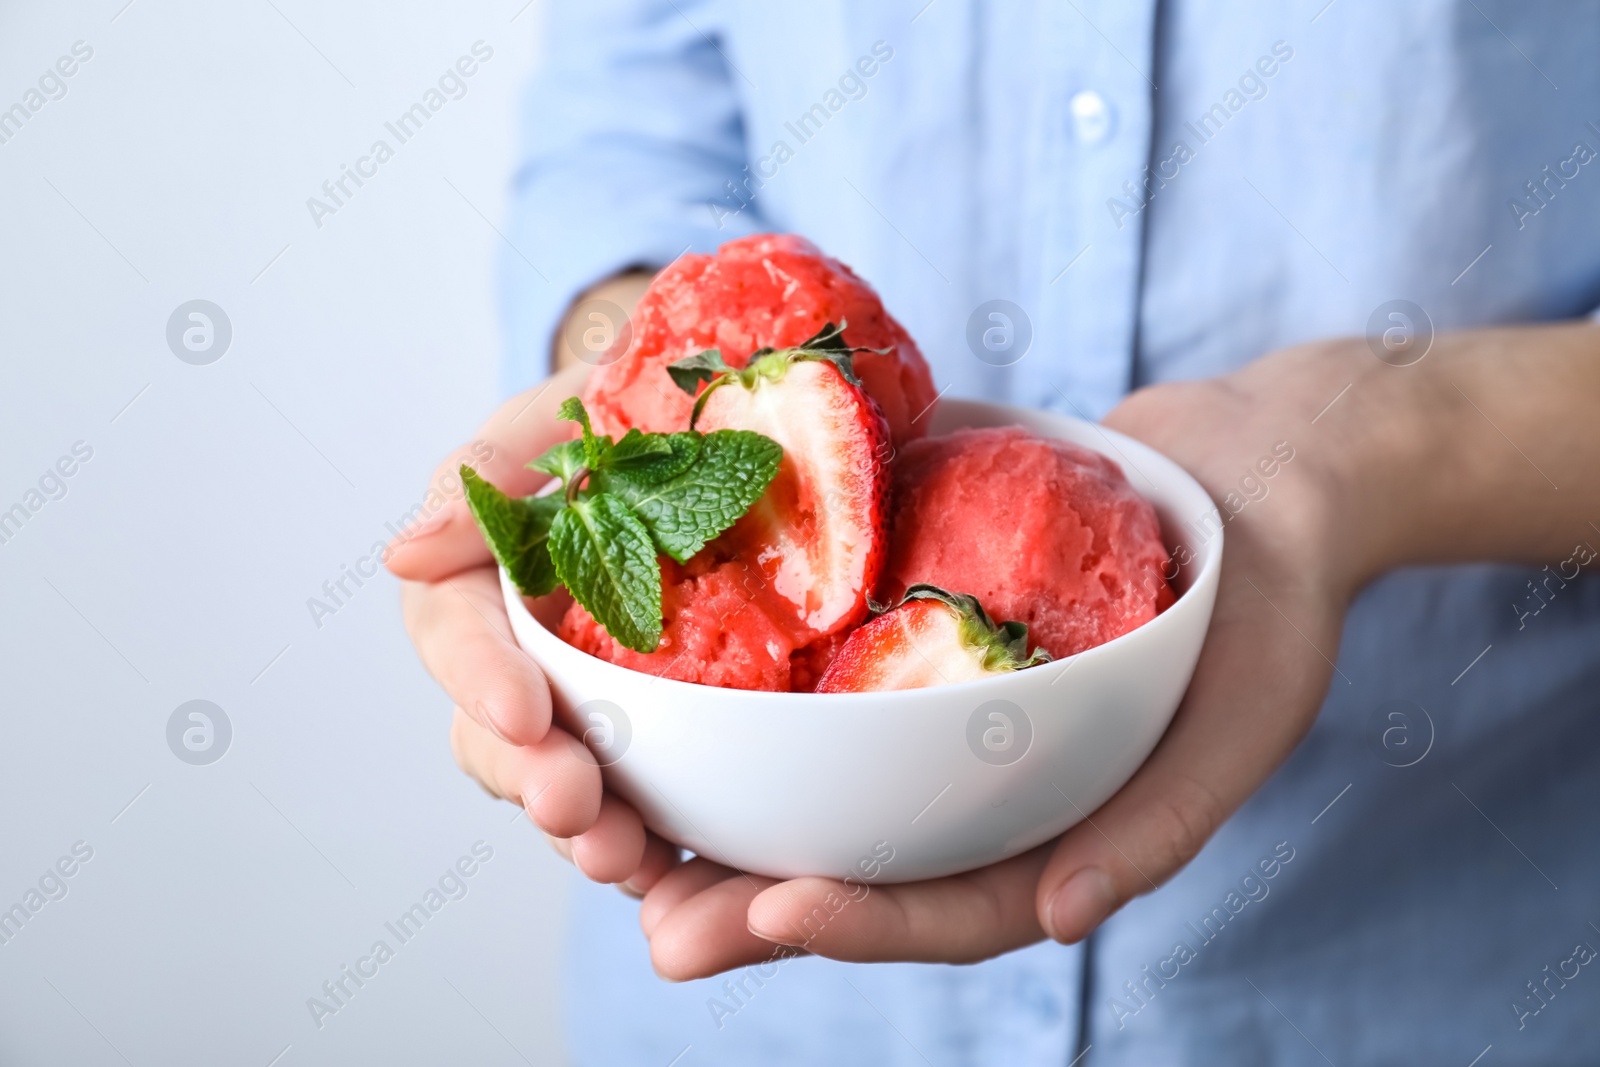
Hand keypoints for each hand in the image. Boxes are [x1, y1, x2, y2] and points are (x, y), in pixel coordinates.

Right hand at [387, 363, 680, 893]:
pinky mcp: (657, 735)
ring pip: (558, 781)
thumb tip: (403, 552)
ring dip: (587, 827)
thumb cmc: (629, 406)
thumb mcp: (557, 411)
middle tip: (574, 808)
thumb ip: (484, 471)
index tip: (521, 712)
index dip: (479, 675)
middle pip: (496, 734)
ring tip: (626, 859)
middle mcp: (522, 651)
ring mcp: (586, 699)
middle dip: (529, 776)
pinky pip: (642, 799)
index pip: (456, 630)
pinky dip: (655, 839)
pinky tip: (682, 867)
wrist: (722, 432)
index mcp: (482, 573)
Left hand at [637, 340, 1374, 979]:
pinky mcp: (909, 635)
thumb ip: (1164, 819)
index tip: (776, 909)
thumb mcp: (1247, 711)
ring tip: (618, 834)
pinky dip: (747, 699)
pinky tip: (662, 694)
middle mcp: (984, 789)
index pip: (956, 906)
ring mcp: (941, 716)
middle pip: (862, 866)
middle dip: (752, 904)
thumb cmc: (1269, 596)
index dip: (867, 922)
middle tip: (653, 924)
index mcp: (1060, 832)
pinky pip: (822, 682)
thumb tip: (1061, 915)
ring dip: (722, 817)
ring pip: (818, 787)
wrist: (1250, 469)